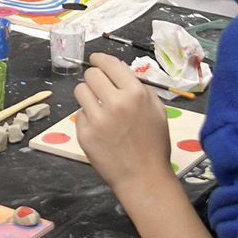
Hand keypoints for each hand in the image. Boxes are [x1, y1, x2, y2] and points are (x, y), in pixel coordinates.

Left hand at [73, 55, 174, 195]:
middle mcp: (115, 103)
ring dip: (88, 95)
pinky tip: (100, 129)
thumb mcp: (157, 110)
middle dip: (94, 77)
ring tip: (98, 107)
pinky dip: (88, 118)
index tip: (96, 60)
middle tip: (99, 86)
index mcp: (135, 93)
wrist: (143, 177)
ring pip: (80, 91)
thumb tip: (120, 71)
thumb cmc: (154, 144)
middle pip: (91, 74)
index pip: (109, 64)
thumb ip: (139, 88)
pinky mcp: (85, 134)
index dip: (100, 59)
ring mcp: (97, 119)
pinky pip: (79, 114)